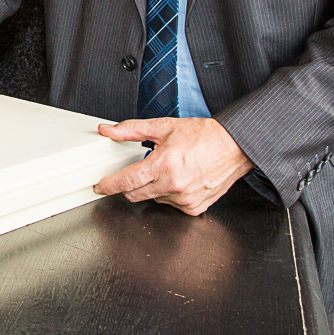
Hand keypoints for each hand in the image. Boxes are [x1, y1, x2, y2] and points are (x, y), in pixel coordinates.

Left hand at [92, 118, 253, 215]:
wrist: (234, 146)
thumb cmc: (204, 136)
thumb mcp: (163, 127)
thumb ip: (131, 130)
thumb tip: (108, 130)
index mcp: (163, 165)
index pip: (126, 182)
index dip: (108, 185)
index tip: (100, 186)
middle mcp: (174, 185)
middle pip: (135, 194)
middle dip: (129, 185)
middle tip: (134, 172)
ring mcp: (185, 199)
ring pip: (153, 199)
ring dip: (152, 187)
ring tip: (168, 169)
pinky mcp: (194, 207)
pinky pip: (171, 204)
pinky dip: (169, 194)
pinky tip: (179, 179)